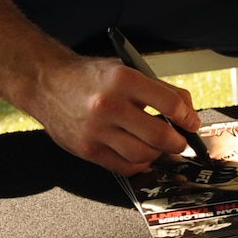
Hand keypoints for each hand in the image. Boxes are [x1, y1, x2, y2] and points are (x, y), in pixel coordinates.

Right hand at [27, 56, 201, 175]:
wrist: (46, 83)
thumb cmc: (89, 77)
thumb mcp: (126, 70)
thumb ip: (160, 89)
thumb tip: (188, 112)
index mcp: (123, 79)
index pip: (170, 104)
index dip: (187, 117)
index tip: (191, 123)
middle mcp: (109, 105)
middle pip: (159, 135)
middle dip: (178, 142)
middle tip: (180, 141)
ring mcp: (96, 130)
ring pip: (143, 155)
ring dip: (158, 155)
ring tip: (159, 147)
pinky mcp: (87, 149)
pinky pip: (123, 167)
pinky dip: (139, 165)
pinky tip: (141, 156)